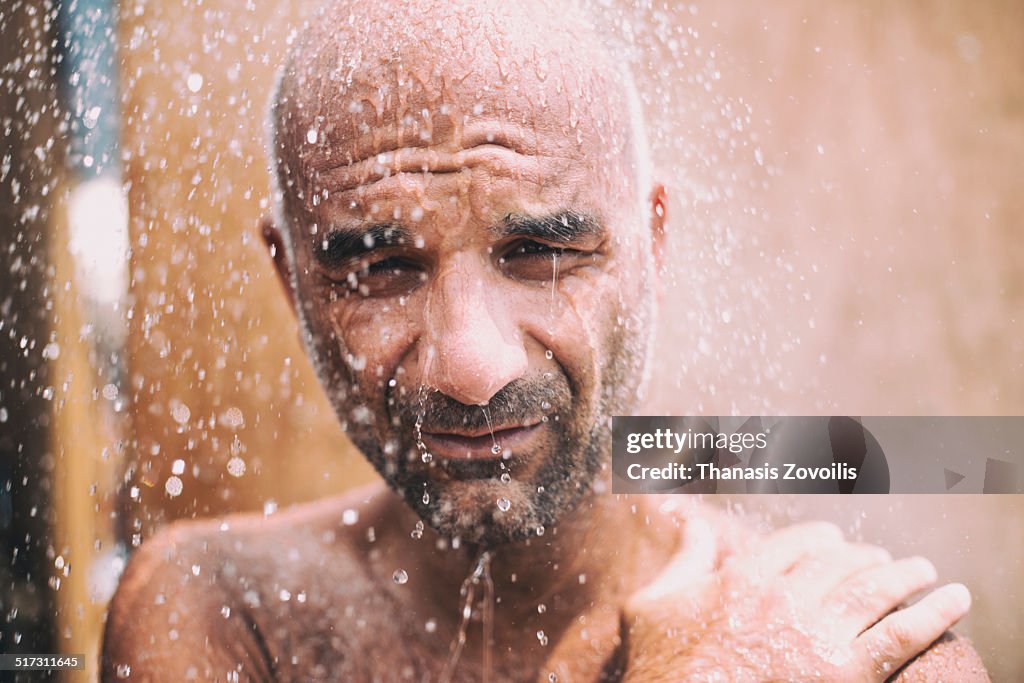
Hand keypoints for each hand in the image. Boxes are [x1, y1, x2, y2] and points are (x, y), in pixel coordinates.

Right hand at [621, 520, 971, 681]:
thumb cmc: (661, 669)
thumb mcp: (651, 605)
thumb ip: (680, 560)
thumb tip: (687, 521)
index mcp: (743, 575)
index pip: (799, 541)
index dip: (824, 538)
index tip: (836, 541)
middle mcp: (784, 595)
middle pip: (841, 560)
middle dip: (868, 557)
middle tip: (886, 562)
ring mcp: (816, 633)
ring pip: (875, 588)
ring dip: (907, 575)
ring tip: (926, 572)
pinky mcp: (844, 673)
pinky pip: (901, 633)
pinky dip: (934, 612)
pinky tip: (954, 600)